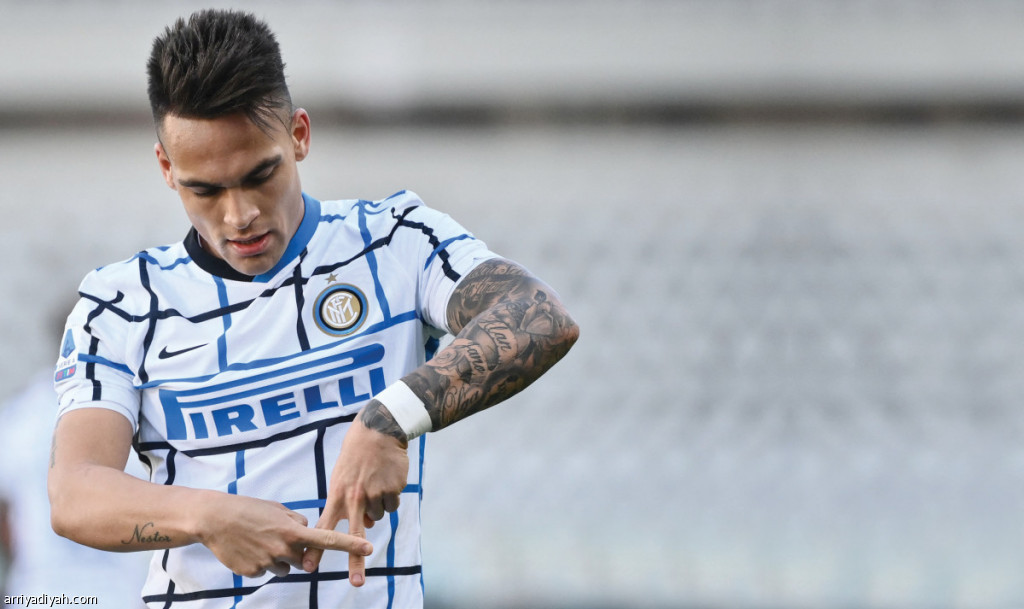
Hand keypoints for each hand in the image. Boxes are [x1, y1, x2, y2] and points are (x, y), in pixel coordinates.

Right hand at [198, 492, 371, 577]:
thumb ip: (297, 522)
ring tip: (260, 541)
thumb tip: (309, 533)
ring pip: (286, 568)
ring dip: (279, 558)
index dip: (349, 544)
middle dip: (298, 551)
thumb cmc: (248, 509)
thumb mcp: (277, 509)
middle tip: (278, 536)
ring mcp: (268, 562)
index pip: (327, 539)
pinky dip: (262, 562)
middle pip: (305, 559)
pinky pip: (267, 571)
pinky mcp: (253, 573)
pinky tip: (248, 549)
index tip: (369, 549)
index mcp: (292, 530)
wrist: (214, 519)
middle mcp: (283, 548)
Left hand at [301, 415, 409, 585]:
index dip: (315, 548)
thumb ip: (346, 504)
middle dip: (355, 561)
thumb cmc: (355, 456)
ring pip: (378, 517)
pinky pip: (392, 505)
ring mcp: (374, 494)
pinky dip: (391, 497)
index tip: (306, 566)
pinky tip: (386, 480)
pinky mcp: (391, 489)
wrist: (378, 431)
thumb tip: (364, 526)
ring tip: (373, 484)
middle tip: (355, 583)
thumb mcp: (342, 478)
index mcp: (337, 495)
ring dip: (377, 507)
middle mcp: (354, 498)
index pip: (323, 527)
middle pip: (353, 536)